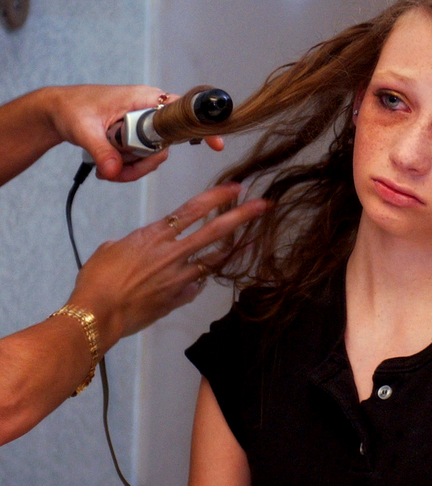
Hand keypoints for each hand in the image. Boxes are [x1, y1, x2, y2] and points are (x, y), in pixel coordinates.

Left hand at [44, 84, 224, 181]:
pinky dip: (128, 168)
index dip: (201, 128)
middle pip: (166, 145)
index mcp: (145, 98)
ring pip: (155, 155)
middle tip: (117, 171)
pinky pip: (144, 157)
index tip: (216, 144)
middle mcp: (150, 110)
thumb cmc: (72, 109)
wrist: (58, 110)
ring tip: (106, 171)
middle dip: (143, 164)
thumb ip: (101, 151)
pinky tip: (109, 168)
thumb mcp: (84, 130)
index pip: (184, 110)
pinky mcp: (139, 135)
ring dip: (133, 169)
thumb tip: (113, 172)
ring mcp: (145, 124)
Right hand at [66, 183, 264, 350]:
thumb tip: (138, 248)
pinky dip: (201, 281)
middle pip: (215, 230)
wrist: (97, 314)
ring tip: (253, 239)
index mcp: (155, 235)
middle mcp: (173, 253)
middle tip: (263, 206)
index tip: (236, 188)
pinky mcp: (179, 298)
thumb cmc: (97, 280)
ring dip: (234, 248)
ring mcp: (180, 277)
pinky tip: (204, 279)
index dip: (217, 197)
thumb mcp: (110, 250)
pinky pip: (197, 286)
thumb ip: (132, 243)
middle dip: (242, 215)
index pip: (193, 209)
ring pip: (215, 259)